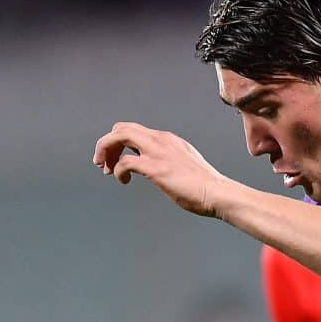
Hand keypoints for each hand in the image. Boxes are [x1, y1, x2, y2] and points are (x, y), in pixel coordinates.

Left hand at [92, 122, 231, 216]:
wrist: (218, 193)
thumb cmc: (205, 186)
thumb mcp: (185, 165)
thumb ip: (169, 161)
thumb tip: (157, 170)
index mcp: (168, 139)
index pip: (134, 130)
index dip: (119, 142)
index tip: (114, 159)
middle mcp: (161, 140)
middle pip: (122, 128)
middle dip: (107, 144)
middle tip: (102, 163)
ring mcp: (157, 152)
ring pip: (118, 136)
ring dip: (106, 151)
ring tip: (105, 168)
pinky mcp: (154, 167)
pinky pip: (124, 162)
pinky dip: (118, 171)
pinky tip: (123, 180)